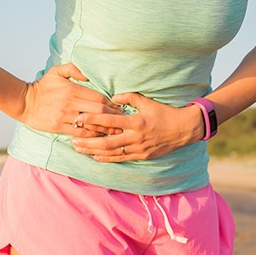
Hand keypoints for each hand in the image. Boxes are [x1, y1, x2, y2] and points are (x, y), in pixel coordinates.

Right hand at [17, 63, 123, 136]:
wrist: (24, 102)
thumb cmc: (43, 86)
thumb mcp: (56, 72)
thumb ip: (73, 69)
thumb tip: (88, 73)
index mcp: (72, 90)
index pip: (98, 98)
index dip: (111, 104)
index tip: (120, 108)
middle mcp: (70, 104)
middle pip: (98, 111)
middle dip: (113, 117)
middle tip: (123, 121)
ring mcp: (64, 116)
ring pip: (90, 124)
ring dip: (105, 129)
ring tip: (116, 132)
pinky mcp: (58, 127)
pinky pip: (79, 134)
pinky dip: (91, 136)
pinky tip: (99, 137)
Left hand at [70, 93, 204, 161]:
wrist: (183, 129)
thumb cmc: (165, 113)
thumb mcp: (148, 102)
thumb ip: (130, 97)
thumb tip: (114, 96)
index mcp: (136, 121)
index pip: (109, 121)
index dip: (92, 120)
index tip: (78, 119)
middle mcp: (135, 137)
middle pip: (106, 141)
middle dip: (87, 141)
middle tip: (72, 140)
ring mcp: (138, 148)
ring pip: (111, 152)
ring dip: (93, 151)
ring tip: (78, 149)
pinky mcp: (142, 156)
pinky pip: (121, 158)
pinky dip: (107, 158)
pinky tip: (95, 157)